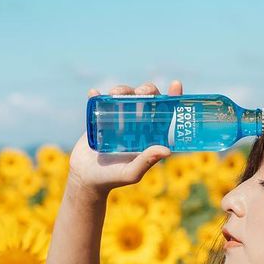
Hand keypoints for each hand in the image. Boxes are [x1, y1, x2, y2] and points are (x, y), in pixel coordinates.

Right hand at [68, 78, 182, 191]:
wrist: (87, 178)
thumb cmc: (113, 178)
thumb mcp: (131, 172)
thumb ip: (147, 161)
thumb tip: (167, 150)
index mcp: (150, 134)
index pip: (166, 113)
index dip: (173, 98)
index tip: (176, 85)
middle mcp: (137, 123)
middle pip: (147, 98)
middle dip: (148, 90)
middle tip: (143, 93)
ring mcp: (118, 118)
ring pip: (125, 95)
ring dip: (123, 90)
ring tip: (115, 94)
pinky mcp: (99, 117)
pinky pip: (99, 101)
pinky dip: (97, 95)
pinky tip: (94, 93)